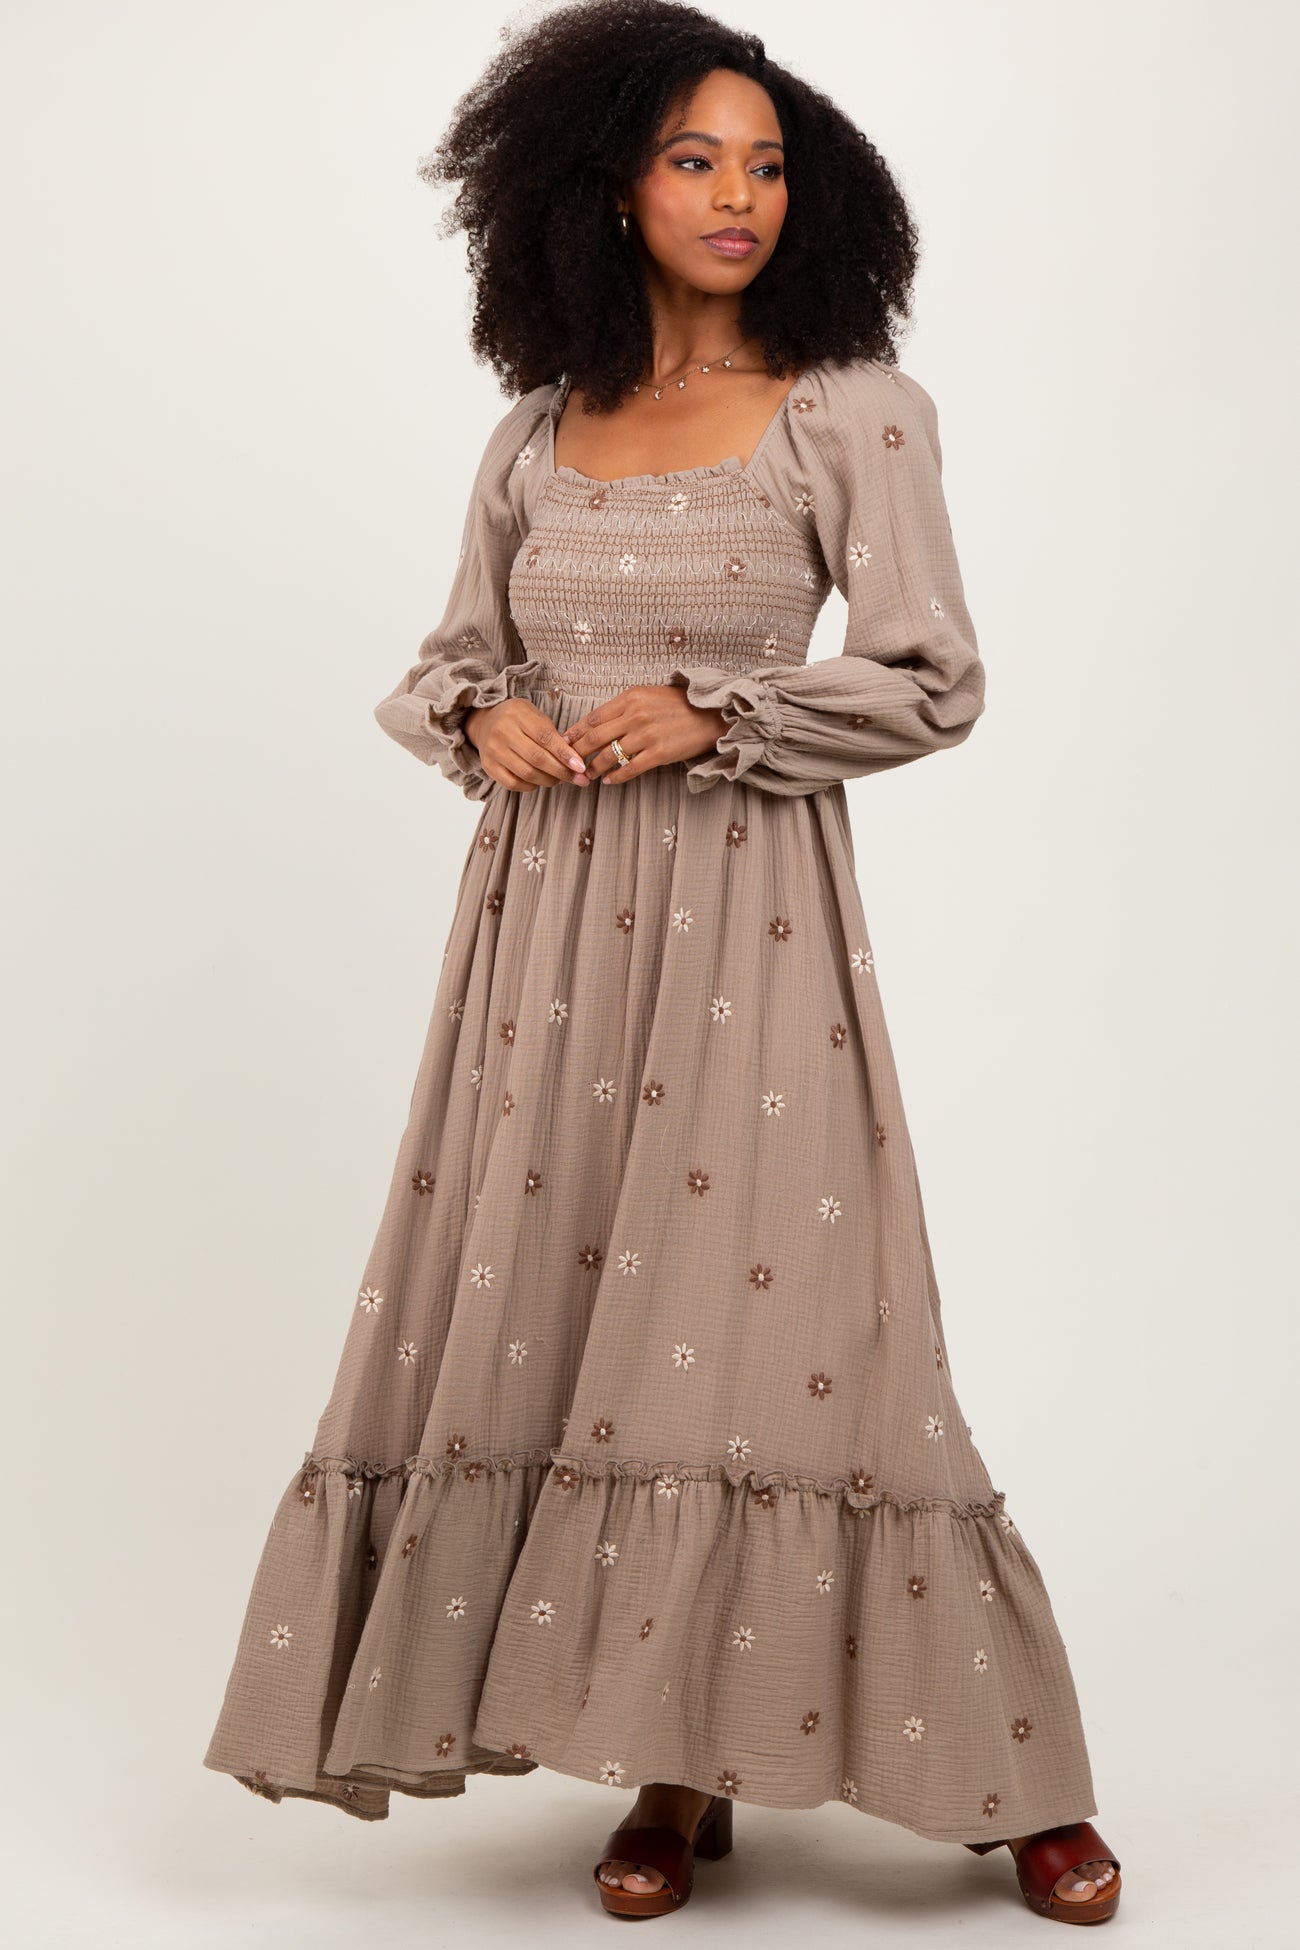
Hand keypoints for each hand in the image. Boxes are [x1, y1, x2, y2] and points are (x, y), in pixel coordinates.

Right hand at [464, 697, 590, 791]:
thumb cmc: (518, 720)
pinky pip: (513, 784)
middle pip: (537, 758)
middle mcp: (503, 731)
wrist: (486, 722)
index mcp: (518, 714)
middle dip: (562, 771)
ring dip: (549, 780)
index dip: (565, 754)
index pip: (545, 737)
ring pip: (527, 773)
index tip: (581, 767)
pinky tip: (539, 782)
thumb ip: (553, 734)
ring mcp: (493, 750)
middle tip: (579, 779)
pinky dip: (531, 786)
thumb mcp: (535, 716)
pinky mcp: (488, 766)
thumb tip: (574, 758)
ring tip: (560, 779)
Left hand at [563, 684, 728, 784]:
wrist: (712, 715)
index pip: (593, 718)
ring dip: (594, 768)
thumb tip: (599, 722)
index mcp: (630, 698)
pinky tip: (608, 781)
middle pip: (595, 737)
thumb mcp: (648, 695)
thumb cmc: (679, 705)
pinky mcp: (658, 753)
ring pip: (608, 756)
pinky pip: (629, 769)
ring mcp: (646, 735)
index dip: (575, 732)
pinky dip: (615, 777)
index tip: (564, 743)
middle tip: (569, 763)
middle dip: (578, 753)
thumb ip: (624, 707)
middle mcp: (635, 715)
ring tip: (587, 775)